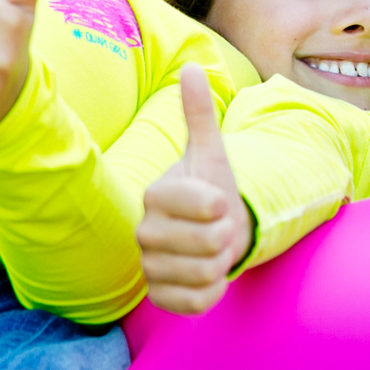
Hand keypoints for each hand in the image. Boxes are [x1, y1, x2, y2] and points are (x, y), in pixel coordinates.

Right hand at [137, 63, 254, 314]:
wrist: (208, 231)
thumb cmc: (210, 189)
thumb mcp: (210, 151)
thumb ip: (199, 113)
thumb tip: (192, 66)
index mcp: (156, 194)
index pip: (198, 203)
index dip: (217, 204)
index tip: (220, 201)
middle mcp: (144, 231)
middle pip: (204, 243)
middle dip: (225, 237)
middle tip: (220, 229)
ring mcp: (149, 265)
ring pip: (201, 274)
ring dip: (221, 264)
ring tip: (214, 251)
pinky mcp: (159, 296)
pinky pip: (193, 303)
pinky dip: (210, 293)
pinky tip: (209, 276)